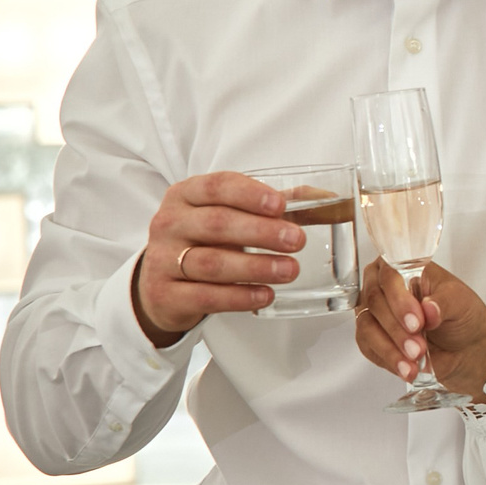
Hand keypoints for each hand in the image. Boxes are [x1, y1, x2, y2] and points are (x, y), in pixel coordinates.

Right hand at [132, 172, 306, 343]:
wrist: (160, 283)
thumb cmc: (204, 241)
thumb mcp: (229, 215)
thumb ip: (273, 206)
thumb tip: (325, 199)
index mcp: (185, 195)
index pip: (216, 187)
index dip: (249, 194)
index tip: (280, 205)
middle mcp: (169, 223)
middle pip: (217, 224)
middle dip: (260, 232)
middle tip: (297, 241)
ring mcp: (162, 259)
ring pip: (211, 263)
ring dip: (255, 267)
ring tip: (290, 270)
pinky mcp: (165, 294)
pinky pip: (205, 296)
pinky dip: (239, 297)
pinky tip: (265, 294)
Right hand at [355, 259, 485, 396]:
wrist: (469, 349)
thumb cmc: (463, 316)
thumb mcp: (461, 303)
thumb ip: (444, 302)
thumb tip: (429, 307)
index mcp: (406, 269)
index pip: (389, 274)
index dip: (399, 299)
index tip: (417, 321)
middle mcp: (386, 288)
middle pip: (374, 301)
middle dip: (396, 328)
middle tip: (418, 345)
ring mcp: (377, 314)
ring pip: (367, 327)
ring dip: (390, 347)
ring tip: (415, 360)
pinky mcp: (374, 338)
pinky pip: (368, 347)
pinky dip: (388, 360)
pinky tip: (407, 368)